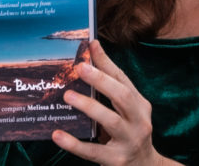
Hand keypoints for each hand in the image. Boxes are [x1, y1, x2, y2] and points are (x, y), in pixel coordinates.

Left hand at [51, 40, 180, 165]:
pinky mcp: (116, 161)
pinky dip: (74, 143)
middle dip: (102, 80)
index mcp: (141, 105)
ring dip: (89, 106)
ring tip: (68, 96)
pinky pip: (93, 152)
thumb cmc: (131, 134)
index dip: (107, 62)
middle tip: (80, 67)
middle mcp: (139, 122)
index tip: (92, 45)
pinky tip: (57, 134)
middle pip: (123, 97)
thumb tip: (89, 62)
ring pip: (111, 121)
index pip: (123, 80)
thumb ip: (112, 92)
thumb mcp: (128, 112)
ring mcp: (129, 142)